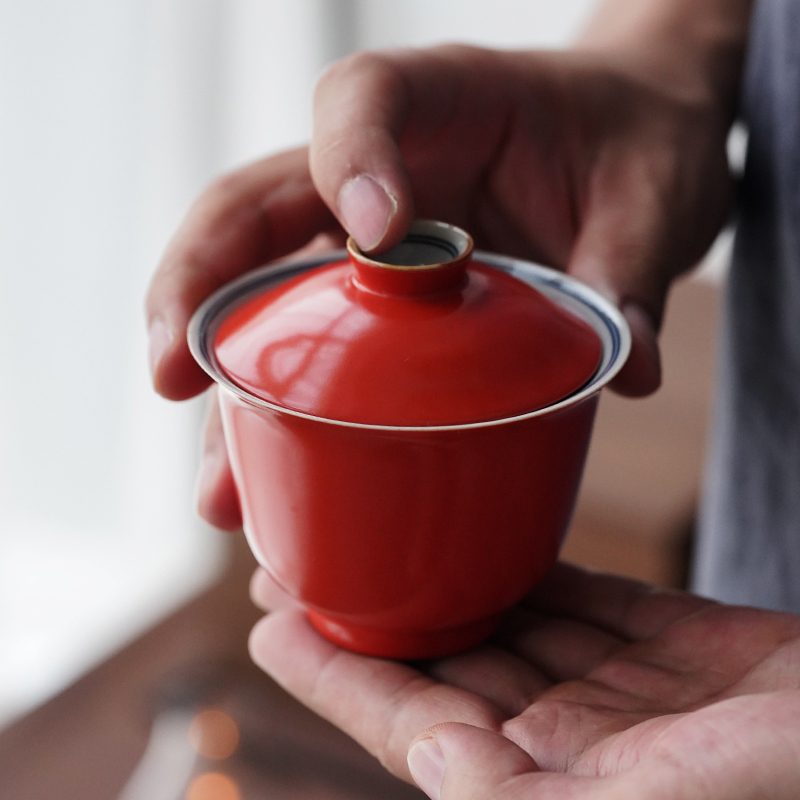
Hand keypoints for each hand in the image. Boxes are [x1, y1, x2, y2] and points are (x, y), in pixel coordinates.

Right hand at [147, 14, 742, 527]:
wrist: (633, 145)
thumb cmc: (635, 142)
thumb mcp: (650, 198)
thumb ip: (626, 278)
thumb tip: (624, 369)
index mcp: (443, 99)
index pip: (361, 101)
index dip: (350, 157)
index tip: (373, 230)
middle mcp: (380, 167)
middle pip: (254, 209)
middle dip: (199, 287)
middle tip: (169, 374)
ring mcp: (364, 235)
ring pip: (264, 292)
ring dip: (231, 386)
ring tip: (216, 483)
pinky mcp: (375, 294)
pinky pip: (313, 341)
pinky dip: (287, 409)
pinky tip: (274, 476)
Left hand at [248, 562, 799, 798]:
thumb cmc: (784, 789)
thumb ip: (524, 799)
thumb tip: (429, 754)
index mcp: (542, 790)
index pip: (407, 721)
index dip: (333, 672)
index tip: (268, 621)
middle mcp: (569, 747)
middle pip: (442, 663)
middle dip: (370, 609)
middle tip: (302, 552)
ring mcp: (620, 695)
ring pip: (501, 623)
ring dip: (435, 578)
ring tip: (369, 529)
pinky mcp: (670, 647)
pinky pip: (576, 599)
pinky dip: (525, 564)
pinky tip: (480, 530)